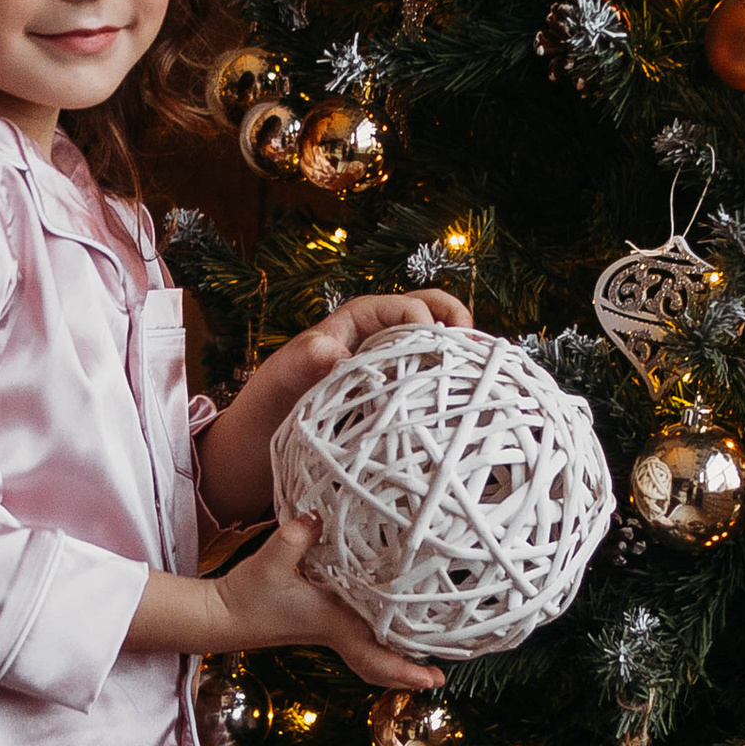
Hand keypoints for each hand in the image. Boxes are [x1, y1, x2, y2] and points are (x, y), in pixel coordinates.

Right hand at [213, 513, 440, 690]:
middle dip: (408, 673)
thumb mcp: (268, 563)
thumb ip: (292, 538)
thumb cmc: (245, 596)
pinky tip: (391, 622)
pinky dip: (379, 638)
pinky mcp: (323, 620)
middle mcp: (336, 631)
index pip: (373, 655)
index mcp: (331, 624)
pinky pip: (360, 635)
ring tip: (426, 653)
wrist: (221, 616)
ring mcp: (330, 629)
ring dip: (396, 656)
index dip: (403, 670)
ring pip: (371, 652)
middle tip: (439, 674)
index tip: (432, 678)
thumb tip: (317, 515)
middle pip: (379, 664)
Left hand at [245, 287, 474, 425]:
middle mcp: (379, 335)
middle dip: (458, 326)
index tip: (437, 351)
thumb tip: (336, 354)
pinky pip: (429, 382)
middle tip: (477, 353)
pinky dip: (449, 386)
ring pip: (437, 347)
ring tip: (483, 376)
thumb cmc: (271, 398)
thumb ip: (306, 360)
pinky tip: (464, 407)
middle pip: (433, 314)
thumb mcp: (283, 376)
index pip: (406, 308)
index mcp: (358, 319)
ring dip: (460, 356)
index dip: (427, 323)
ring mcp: (390, 364)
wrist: (261, 438)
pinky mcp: (394, 394)